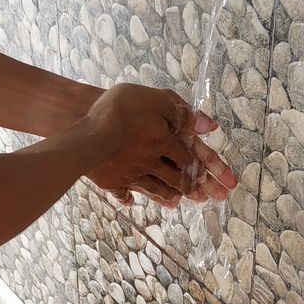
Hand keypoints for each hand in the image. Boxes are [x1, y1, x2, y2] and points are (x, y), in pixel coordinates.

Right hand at [82, 84, 236, 207]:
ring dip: (166, 195)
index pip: (186, 157)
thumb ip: (181, 112)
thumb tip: (210, 125)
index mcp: (163, 142)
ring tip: (176, 203)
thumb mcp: (155, 100)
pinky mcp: (111, 180)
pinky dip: (128, 197)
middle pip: (174, 177)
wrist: (89, 134)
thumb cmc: (121, 110)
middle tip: (202, 198)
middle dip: (190, 187)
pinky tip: (130, 201)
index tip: (215, 181)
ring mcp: (130, 173)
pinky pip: (122, 191)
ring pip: (153, 187)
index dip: (203, 168)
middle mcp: (150, 162)